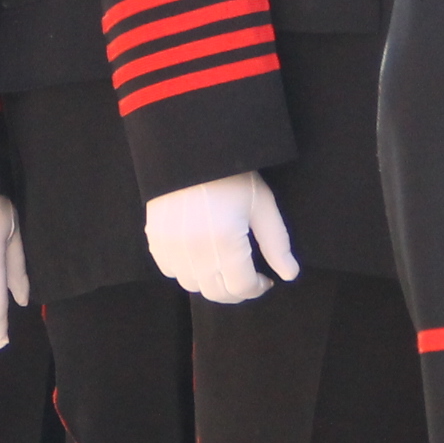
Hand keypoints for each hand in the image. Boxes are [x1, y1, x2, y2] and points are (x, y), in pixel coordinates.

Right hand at [144, 170, 297, 301]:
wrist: (190, 149)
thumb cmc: (232, 175)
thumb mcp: (262, 205)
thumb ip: (277, 244)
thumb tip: (289, 275)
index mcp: (225, 242)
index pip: (241, 287)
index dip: (257, 288)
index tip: (265, 279)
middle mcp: (195, 251)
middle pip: (216, 293)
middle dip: (236, 291)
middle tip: (246, 276)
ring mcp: (171, 246)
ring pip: (192, 285)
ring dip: (210, 282)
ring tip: (223, 264)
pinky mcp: (155, 239)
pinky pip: (169, 270)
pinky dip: (185, 270)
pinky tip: (198, 255)